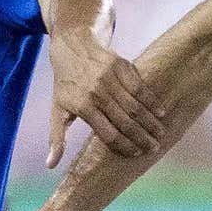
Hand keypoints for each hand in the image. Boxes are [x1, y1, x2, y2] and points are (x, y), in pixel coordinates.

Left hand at [47, 30, 164, 166]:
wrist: (71, 45)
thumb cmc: (65, 82)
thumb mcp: (56, 110)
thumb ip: (57, 138)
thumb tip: (50, 165)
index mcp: (83, 107)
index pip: (108, 133)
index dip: (124, 146)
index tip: (135, 153)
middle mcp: (97, 93)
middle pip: (125, 122)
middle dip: (141, 138)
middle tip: (153, 148)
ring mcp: (110, 79)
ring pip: (135, 106)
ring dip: (150, 122)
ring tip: (160, 134)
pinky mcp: (121, 66)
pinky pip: (140, 87)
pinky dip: (151, 101)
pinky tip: (160, 112)